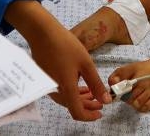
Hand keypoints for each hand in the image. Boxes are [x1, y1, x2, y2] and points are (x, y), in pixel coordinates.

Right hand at [6, 0, 111, 120]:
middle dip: (88, 106)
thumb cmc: (65, 45)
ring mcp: (48, 86)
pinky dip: (72, 92)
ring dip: (80, 99)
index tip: (100, 112)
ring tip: (93, 92)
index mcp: (65, 88)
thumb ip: (96, 84)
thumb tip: (106, 100)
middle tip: (101, 101)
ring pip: (66, 99)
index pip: (77, 112)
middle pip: (72, 106)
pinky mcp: (45, 81)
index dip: (89, 116)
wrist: (43, 33)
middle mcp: (54, 91)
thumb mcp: (86, 64)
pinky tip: (80, 85)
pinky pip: (60, 92)